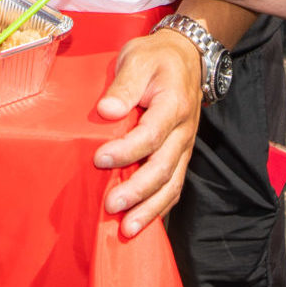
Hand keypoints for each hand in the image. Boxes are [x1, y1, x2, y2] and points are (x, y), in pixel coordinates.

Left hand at [93, 29, 205, 237]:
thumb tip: (108, 111)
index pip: (151, 135)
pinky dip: (159, 207)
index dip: (126, 151)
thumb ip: (124, 85)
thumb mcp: (138, 59)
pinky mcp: (180, 155)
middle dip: (137, 191)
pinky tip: (142, 223)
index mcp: (174, 105)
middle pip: (163, 168)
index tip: (99, 159)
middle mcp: (183, 131)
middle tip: (111, 205)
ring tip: (127, 229)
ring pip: (172, 184)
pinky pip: (174, 186)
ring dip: (150, 208)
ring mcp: (184, 146)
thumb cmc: (156, 58)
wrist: (186, 57)